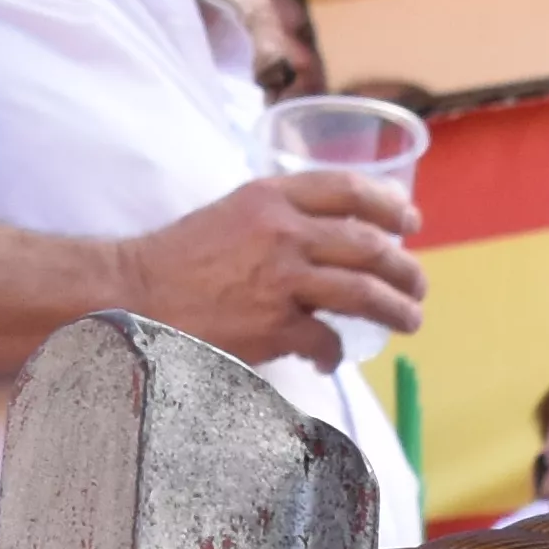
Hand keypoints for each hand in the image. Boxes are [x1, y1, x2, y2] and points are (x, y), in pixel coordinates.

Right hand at [122, 171, 423, 373]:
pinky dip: (334, 353)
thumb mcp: (230, 213)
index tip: (410, 223)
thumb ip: (277, 216)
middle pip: (369, 244)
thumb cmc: (175, 260)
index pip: (350, 190)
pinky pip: (326, 340)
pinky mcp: (273, 325)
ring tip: (408, 320)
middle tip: (418, 284)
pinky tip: (331, 358)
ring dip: (395, 310)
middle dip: (405, 267)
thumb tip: (324, 238)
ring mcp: (281, 279)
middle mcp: (284, 231)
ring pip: (363, 292)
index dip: (390, 206)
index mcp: (273, 196)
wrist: (131, 294)